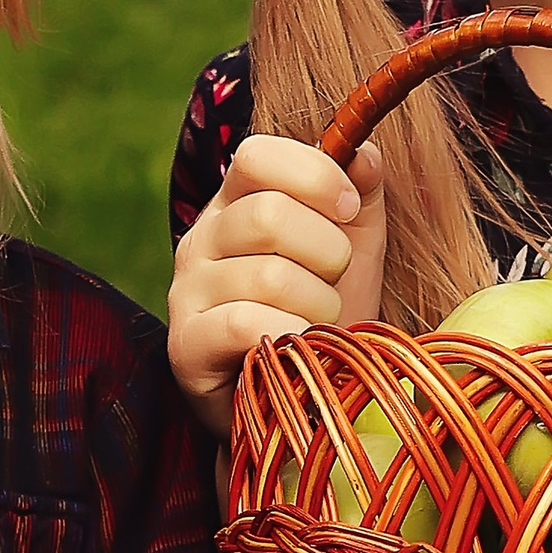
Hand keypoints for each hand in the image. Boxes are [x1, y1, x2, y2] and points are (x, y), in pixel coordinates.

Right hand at [167, 135, 387, 437]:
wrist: (297, 397)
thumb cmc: (322, 316)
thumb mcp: (353, 250)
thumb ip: (360, 197)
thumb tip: (366, 155)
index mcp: (235, 203)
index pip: (257, 155)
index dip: (314, 176)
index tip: (349, 209)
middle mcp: (201, 239)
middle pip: (268, 215)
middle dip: (327, 252)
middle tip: (335, 281)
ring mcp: (186, 292)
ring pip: (268, 276)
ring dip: (318, 305)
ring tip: (318, 323)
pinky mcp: (185, 344)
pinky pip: (246, 323)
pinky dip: (290, 335)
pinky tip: (296, 346)